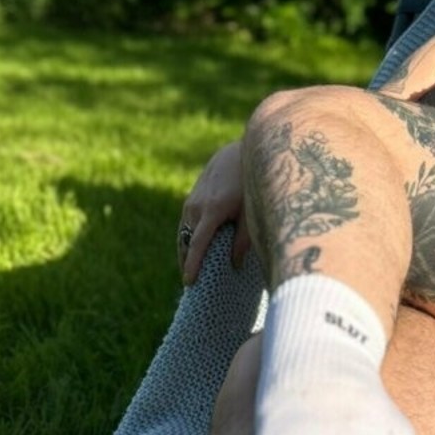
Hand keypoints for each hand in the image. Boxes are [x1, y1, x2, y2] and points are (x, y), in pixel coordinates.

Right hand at [177, 139, 250, 284]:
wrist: (239, 151)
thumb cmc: (250, 182)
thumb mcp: (251, 211)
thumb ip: (243, 239)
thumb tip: (234, 265)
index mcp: (212, 210)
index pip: (198, 244)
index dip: (193, 264)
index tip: (189, 282)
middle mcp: (197, 205)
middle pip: (186, 241)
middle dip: (186, 262)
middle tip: (191, 283)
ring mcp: (192, 200)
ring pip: (183, 232)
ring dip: (185, 250)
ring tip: (190, 268)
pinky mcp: (193, 196)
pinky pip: (186, 222)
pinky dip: (187, 237)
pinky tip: (194, 247)